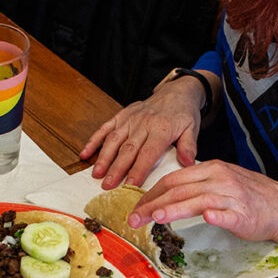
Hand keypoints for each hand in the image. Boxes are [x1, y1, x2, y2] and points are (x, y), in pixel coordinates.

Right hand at [80, 75, 207, 188]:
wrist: (176, 91)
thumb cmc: (183, 114)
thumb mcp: (192, 129)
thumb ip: (188, 146)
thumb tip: (188, 163)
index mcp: (161, 129)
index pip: (148, 153)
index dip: (138, 170)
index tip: (130, 184)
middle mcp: (143, 124)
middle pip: (127, 149)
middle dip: (116, 169)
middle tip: (108, 185)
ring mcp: (130, 119)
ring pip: (114, 140)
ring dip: (103, 157)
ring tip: (96, 174)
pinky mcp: (121, 116)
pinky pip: (105, 128)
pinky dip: (94, 141)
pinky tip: (85, 154)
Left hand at [126, 160, 277, 243]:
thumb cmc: (249, 197)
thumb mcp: (221, 182)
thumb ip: (195, 186)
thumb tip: (166, 196)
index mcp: (211, 169)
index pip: (173, 179)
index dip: (150, 193)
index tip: (135, 206)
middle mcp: (219, 179)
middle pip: (179, 189)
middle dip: (152, 203)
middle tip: (134, 218)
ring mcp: (232, 196)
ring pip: (198, 199)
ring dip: (175, 208)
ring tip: (156, 217)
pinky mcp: (243, 214)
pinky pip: (228, 213)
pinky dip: (217, 215)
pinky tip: (206, 217)